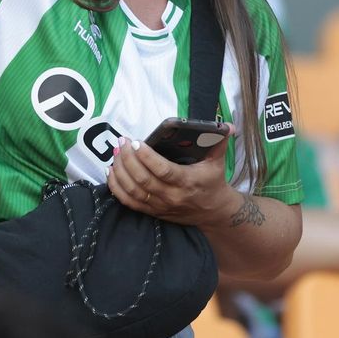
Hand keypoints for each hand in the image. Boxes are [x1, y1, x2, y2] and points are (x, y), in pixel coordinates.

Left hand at [107, 126, 236, 226]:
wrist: (213, 212)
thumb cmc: (212, 182)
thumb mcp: (218, 161)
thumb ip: (219, 141)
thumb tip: (227, 125)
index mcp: (187, 182)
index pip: (163, 170)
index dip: (146, 157)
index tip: (136, 142)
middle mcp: (172, 196)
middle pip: (143, 180)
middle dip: (128, 159)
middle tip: (121, 142)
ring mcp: (160, 206)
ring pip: (133, 191)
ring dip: (120, 171)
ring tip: (115, 153)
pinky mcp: (152, 212)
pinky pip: (129, 203)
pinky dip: (117, 188)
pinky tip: (111, 172)